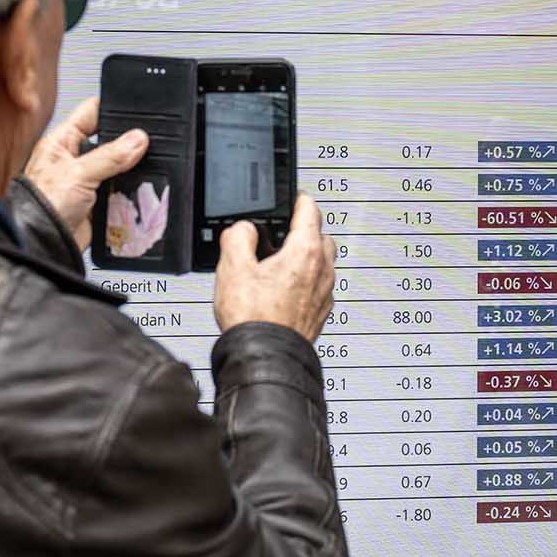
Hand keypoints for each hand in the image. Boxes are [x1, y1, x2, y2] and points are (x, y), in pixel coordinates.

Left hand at [23, 97, 146, 248]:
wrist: (42, 243)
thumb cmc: (42, 205)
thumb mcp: (78, 173)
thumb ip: (110, 155)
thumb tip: (138, 139)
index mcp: (62, 142)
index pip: (91, 113)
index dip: (112, 109)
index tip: (137, 111)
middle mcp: (75, 159)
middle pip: (110, 142)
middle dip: (128, 144)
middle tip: (147, 144)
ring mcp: (87, 182)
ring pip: (119, 169)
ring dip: (131, 172)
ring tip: (146, 169)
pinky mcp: (97, 203)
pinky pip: (121, 193)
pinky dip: (131, 194)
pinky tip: (140, 192)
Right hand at [214, 194, 335, 339]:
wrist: (264, 358)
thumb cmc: (253, 318)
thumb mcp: (232, 267)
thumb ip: (238, 236)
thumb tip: (243, 229)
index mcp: (305, 252)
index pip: (309, 209)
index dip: (297, 199)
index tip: (290, 197)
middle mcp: (322, 270)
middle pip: (320, 235)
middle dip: (303, 230)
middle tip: (281, 233)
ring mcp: (324, 293)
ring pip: (322, 262)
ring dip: (305, 257)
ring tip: (278, 263)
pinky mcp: (320, 313)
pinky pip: (318, 286)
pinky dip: (305, 281)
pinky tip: (283, 290)